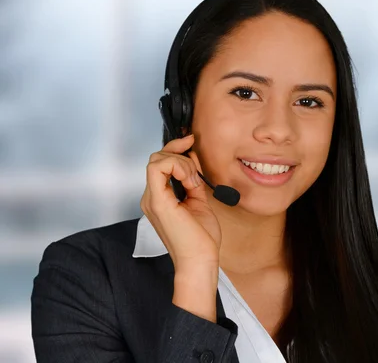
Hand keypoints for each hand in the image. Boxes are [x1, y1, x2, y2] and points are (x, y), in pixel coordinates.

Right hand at [140, 134, 220, 273]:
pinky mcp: (157, 202)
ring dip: (181, 163)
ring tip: (194, 182)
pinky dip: (176, 166)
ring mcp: (152, 199)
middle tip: (196, 168)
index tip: (192, 141)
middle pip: (157, 157)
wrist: (200, 260)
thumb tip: (192, 158)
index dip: (176, 148)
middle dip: (179, 153)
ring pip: (156, 160)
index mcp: (160, 197)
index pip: (160, 163)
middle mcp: (152, 197)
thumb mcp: (199, 200)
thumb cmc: (201, 238)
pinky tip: (189, 180)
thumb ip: (193, 180)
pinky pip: (156, 169)